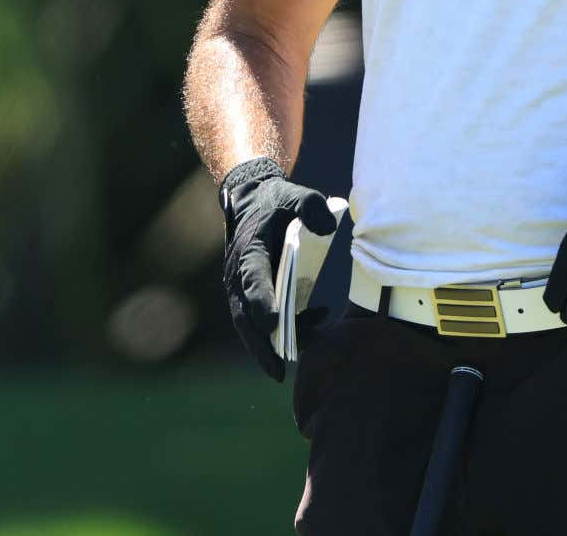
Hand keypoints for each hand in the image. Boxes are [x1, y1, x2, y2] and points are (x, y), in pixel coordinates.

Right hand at [219, 156, 337, 381]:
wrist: (251, 200)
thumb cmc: (275, 201)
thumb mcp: (293, 195)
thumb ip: (310, 205)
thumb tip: (327, 228)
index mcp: (250, 251)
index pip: (253, 280)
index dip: (262, 302)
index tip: (275, 324)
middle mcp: (239, 274)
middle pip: (245, 316)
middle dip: (259, 345)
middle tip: (276, 371)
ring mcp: (242, 287)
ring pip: (250, 325)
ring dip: (269, 346)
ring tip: (295, 361)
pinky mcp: (250, 294)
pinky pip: (261, 320)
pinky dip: (282, 332)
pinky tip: (313, 326)